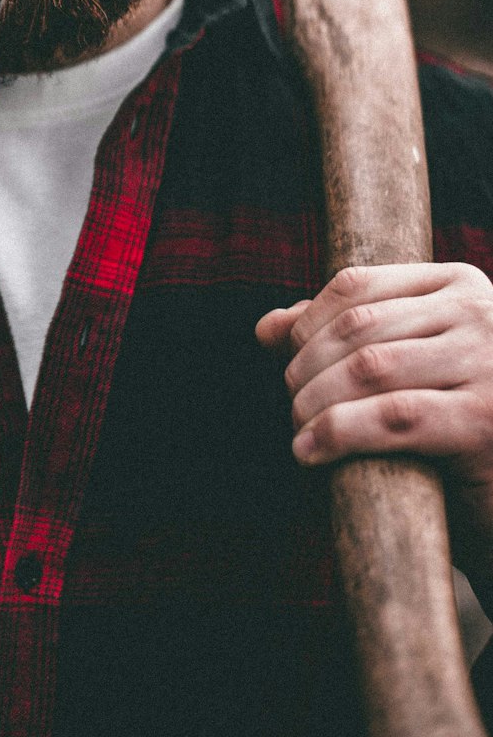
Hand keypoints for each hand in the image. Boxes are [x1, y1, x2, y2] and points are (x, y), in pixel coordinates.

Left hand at [257, 263, 492, 553]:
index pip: (357, 284)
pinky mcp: (483, 420)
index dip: (307, 322)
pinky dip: (339, 433)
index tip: (285, 356)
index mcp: (460, 284)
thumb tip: (266, 326)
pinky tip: (310, 452)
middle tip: (293, 403)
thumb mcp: (406, 363)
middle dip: (307, 366)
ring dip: (316, 400)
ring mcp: (487, 363)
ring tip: (300, 430)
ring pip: (369, 367)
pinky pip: (391, 416)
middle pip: (358, 326)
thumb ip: (343, 335)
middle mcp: (479, 313)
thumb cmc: (453, 419)